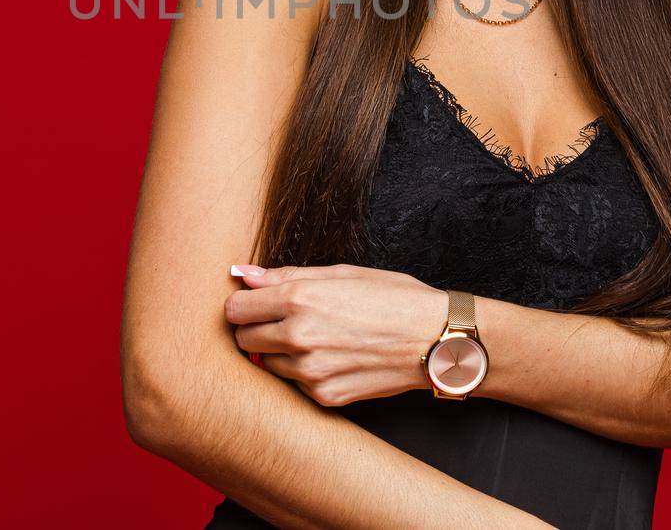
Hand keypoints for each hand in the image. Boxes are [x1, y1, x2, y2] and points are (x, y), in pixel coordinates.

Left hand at [225, 263, 449, 406]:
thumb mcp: (343, 273)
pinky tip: (331, 357)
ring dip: (279, 353)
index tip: (255, 303)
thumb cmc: (394, 298)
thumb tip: (245, 274)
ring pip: (266, 364)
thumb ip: (287, 275)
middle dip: (255, 329)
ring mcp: (311, 372)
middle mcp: (299, 337)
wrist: (435, 340)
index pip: (235, 308)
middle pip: (242, 339)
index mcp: (300, 299)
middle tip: (281, 321)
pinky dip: (303, 373)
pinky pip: (293, 385)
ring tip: (314, 339)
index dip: (243, 304)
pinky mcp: (324, 396)